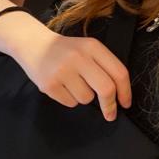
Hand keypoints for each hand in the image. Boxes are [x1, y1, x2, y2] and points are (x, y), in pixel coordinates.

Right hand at [16, 28, 131, 120]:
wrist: (33, 44)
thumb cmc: (66, 50)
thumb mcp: (87, 48)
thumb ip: (104, 66)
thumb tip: (119, 94)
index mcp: (92, 47)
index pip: (118, 72)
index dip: (125, 92)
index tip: (125, 103)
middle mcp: (78, 57)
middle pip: (106, 89)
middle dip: (110, 105)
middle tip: (110, 114)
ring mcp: (63, 71)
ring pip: (87, 98)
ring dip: (83, 97)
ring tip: (72, 82)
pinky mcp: (49, 84)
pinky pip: (70, 103)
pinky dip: (69, 98)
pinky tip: (61, 85)